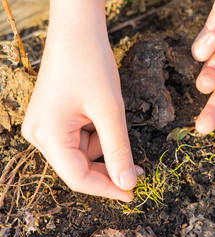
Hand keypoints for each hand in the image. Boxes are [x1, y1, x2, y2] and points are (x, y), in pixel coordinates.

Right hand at [22, 0, 142, 200]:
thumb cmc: (91, 64)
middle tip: (138, 167)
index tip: (134, 193)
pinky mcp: (54, 119)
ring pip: (84, 152)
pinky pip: (80, 138)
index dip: (108, 189)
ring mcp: (45, 127)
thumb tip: (128, 183)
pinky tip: (101, 111)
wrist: (78, 31)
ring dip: (105, 142)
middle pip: (80, 167)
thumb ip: (118, 151)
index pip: (79, 178)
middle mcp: (39, 135)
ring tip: (109, 114)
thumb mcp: (110, 110)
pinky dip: (98, 132)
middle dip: (110, 165)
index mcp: (48, 135)